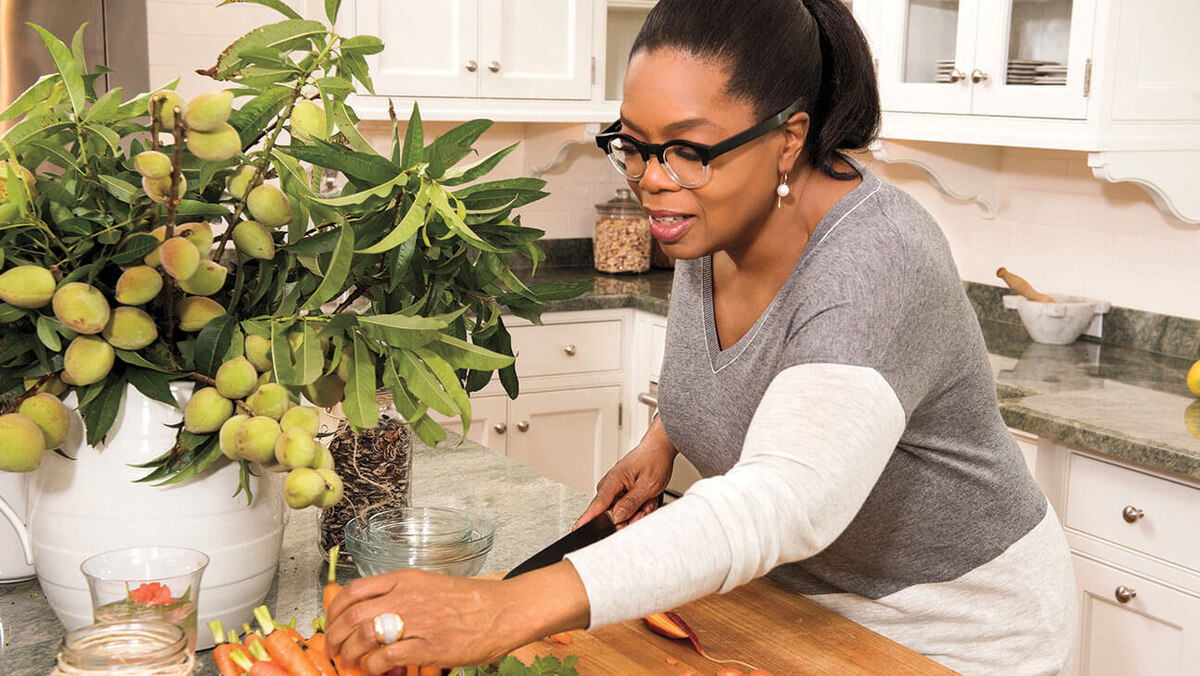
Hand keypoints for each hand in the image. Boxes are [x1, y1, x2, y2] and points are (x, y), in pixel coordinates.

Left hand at [324, 562, 589, 674]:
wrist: (503, 611)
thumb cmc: (470, 600)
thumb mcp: (430, 584)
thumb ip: (401, 593)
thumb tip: (372, 610)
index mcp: (405, 578)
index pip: (354, 590)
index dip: (335, 610)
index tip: (331, 622)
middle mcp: (406, 596)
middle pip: (353, 615)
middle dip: (336, 635)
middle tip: (334, 648)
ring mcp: (416, 621)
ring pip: (365, 636)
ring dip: (351, 653)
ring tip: (350, 661)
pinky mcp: (427, 646)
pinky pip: (386, 658)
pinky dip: (372, 667)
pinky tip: (374, 669)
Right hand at [575, 417, 676, 528]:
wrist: (658, 449)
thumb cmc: (654, 460)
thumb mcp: (648, 485)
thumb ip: (631, 503)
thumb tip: (617, 517)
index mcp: (614, 480)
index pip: (598, 504)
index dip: (588, 518)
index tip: (578, 529)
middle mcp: (609, 485)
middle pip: (613, 514)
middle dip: (632, 516)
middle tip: (646, 505)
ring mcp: (614, 489)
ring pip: (622, 513)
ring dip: (638, 510)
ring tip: (648, 499)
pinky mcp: (619, 492)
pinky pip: (626, 509)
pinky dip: (639, 507)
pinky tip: (646, 500)